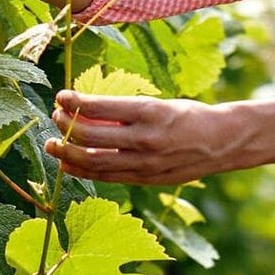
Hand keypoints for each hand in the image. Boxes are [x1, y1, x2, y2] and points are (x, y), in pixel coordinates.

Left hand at [44, 91, 243, 185]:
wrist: (221, 142)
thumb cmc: (188, 116)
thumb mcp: (159, 104)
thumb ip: (124, 111)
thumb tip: (85, 110)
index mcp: (150, 112)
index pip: (101, 107)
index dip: (75, 102)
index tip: (61, 95)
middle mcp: (146, 138)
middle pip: (92, 135)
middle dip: (66, 126)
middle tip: (54, 116)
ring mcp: (145, 162)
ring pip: (95, 161)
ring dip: (67, 153)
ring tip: (52, 144)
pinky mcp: (146, 179)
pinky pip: (108, 176)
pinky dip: (84, 171)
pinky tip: (69, 165)